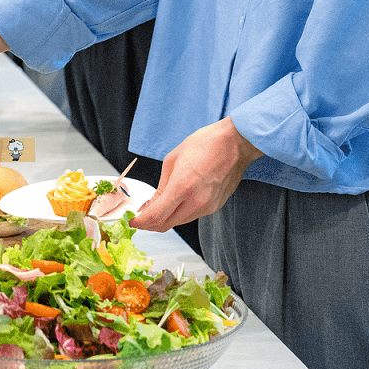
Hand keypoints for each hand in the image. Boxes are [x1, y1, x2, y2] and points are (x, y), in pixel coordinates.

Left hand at [129, 118, 263, 231]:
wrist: (236, 143)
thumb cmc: (204, 144)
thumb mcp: (173, 160)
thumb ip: (161, 187)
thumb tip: (151, 204)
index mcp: (182, 187)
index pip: (156, 216)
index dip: (141, 222)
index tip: (132, 221)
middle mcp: (196, 202)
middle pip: (167, 224)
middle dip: (150, 224)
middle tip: (140, 218)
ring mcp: (208, 206)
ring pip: (179, 222)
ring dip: (165, 220)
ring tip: (155, 210)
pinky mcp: (216, 207)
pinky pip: (192, 216)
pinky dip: (179, 214)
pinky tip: (174, 205)